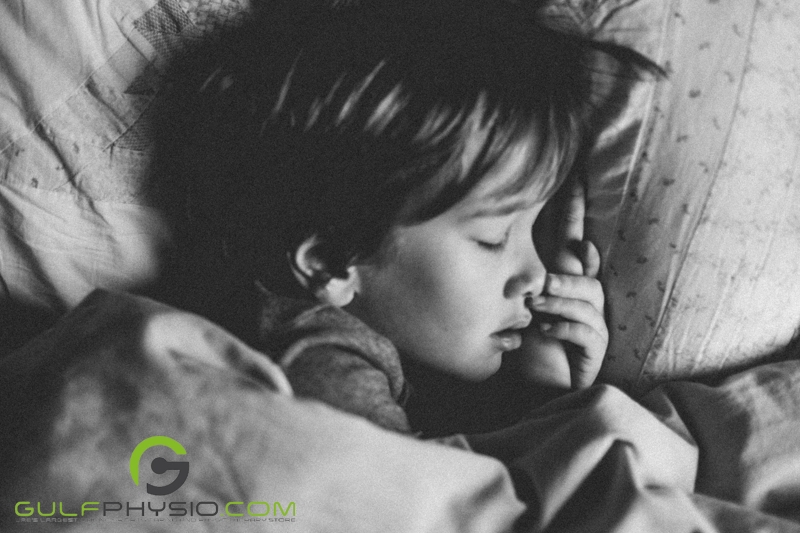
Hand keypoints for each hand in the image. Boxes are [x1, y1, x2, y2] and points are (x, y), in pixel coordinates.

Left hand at [513, 179, 608, 389]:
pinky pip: (587, 330)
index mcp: (562, 279)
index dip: (574, 209)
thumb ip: (518, 276)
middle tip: (543, 279)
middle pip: (586, 269)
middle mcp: (580, 296)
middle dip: (568, 269)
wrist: (528, 388)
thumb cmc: (521, 343)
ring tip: (535, 305)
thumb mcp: (514, 304)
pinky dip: (563, 327)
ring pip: (588, 297)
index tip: (575, 176)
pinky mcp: (593, 348)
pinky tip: (543, 330)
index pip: (571, 237)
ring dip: (560, 298)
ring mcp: (591, 321)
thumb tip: (512, 252)